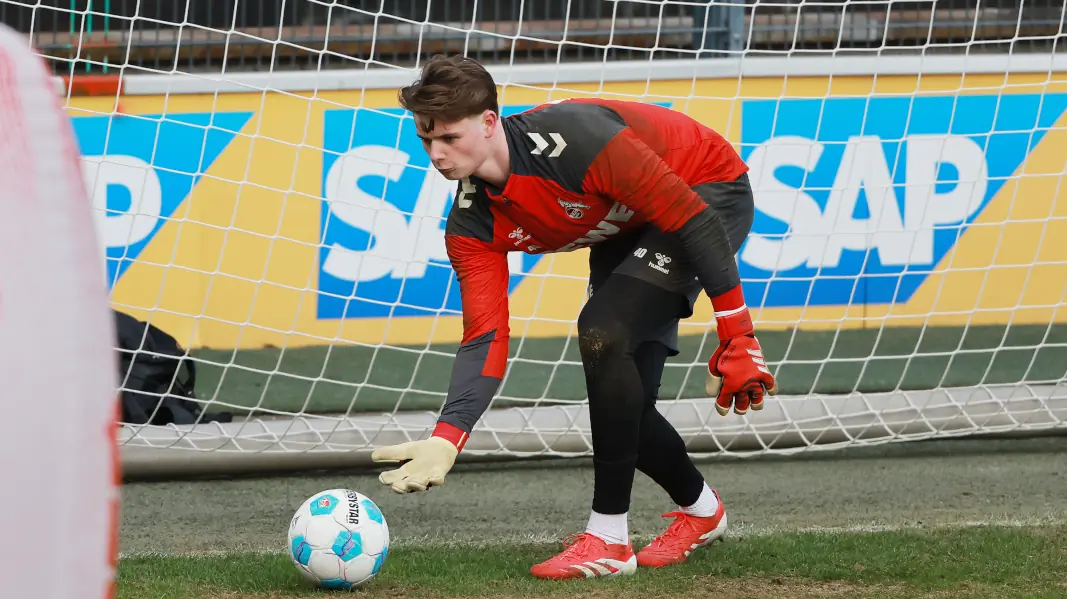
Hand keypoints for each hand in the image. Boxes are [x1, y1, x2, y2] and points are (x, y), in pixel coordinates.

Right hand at [370, 424, 464, 492]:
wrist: (442, 446)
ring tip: (412, 482)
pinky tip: (434, 479)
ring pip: (420, 485)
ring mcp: (428, 478)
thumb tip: (372, 456)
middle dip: (401, 487)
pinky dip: (436, 481)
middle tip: (396, 486)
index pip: (394, 479)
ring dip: (416, 485)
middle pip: (406, 486)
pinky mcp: (439, 475)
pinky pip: (438, 480)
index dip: (388, 480)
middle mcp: (415, 478)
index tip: (382, 478)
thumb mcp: (404, 450)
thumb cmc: (422, 451)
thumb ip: (390, 453)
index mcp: (406, 473)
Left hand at [704, 301, 776, 415]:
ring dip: (755, 404)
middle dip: (740, 409)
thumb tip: (714, 395)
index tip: (723, 410)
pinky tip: (769, 392)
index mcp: (729, 385)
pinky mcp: (763, 372)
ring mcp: (754, 379)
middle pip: (742, 405)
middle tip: (739, 408)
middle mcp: (743, 385)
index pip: (724, 404)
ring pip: (758, 399)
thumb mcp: (713, 367)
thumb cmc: (723, 353)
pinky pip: (771, 385)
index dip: (722, 409)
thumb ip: (713, 383)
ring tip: (754, 405)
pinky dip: (772, 390)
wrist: (737, 337)